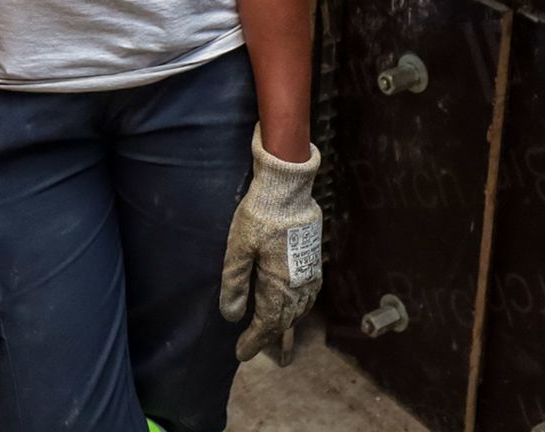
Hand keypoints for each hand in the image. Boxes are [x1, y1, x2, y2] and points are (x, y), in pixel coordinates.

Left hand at [219, 140, 322, 360]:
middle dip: (269, 337)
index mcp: (279, 286)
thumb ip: (234, 284)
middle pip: (285, 320)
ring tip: (274, 335)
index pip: (268, 324)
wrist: (287, 190)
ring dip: (285, 324)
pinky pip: (309, 295)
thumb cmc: (258, 217)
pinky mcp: (313, 261)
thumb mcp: (237, 249)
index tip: (241, 353)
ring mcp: (310, 273)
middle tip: (252, 347)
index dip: (254, 341)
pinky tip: (292, 306)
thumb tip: (231, 316)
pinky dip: (298, 308)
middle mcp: (299, 285)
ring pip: (300, 309)